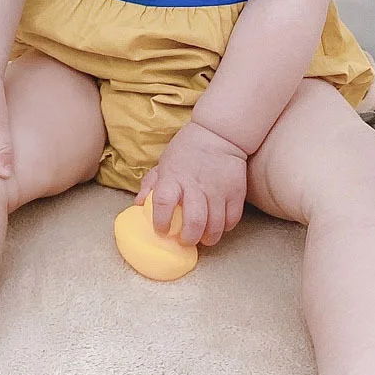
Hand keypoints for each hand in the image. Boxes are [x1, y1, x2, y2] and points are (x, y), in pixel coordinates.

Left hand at [134, 120, 247, 247]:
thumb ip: (150, 184)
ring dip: (208, 238)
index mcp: (173, 177)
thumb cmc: (186, 150)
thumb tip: (138, 205)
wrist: (218, 134)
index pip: (162, 202)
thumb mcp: (164, 162)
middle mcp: (195, 185)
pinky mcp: (236, 192)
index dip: (160, 221)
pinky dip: (224, 228)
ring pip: (215, 226)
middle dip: (188, 238)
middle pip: (193, 222)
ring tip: (202, 238)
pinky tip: (217, 226)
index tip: (162, 229)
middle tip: (184, 240)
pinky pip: (232, 220)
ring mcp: (217, 190)